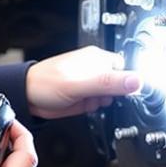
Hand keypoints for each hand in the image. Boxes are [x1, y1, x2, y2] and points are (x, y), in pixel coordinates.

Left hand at [26, 46, 140, 118]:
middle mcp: (97, 69)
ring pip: (112, 96)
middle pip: (121, 83)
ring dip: (105, 102)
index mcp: (99, 58)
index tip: (125, 92)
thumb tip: (136, 81)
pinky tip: (87, 105)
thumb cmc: (47, 83)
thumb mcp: (83, 84)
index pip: (127, 68)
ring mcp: (92, 84)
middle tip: (102, 96)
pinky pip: (101, 103)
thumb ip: (110, 82)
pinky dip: (97, 107)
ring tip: (91, 100)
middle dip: (116, 94)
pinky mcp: (87, 96)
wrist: (29, 98)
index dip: (129, 82)